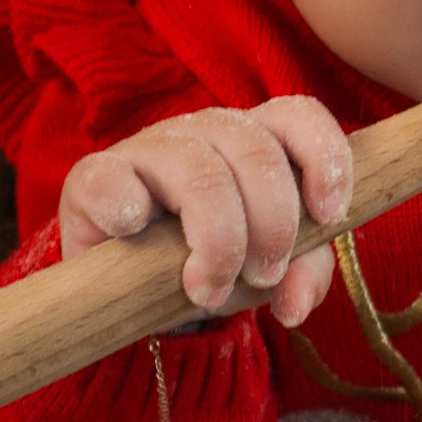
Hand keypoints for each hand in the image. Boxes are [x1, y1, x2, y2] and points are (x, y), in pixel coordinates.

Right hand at [59, 97, 353, 327]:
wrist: (129, 285)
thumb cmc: (211, 258)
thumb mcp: (268, 270)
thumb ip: (301, 274)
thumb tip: (295, 305)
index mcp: (257, 139)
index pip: (300, 117)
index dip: (324, 159)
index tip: (328, 216)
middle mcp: (207, 131)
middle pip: (256, 152)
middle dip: (273, 225)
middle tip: (263, 276)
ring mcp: (149, 148)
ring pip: (199, 172)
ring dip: (217, 240)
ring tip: (209, 289)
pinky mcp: (92, 177)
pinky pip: (111, 179)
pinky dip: (128, 210)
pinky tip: (136, 235)